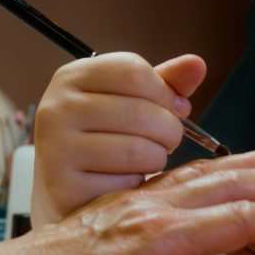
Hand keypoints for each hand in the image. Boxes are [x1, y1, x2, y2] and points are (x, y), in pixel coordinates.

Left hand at [0, 147, 254, 254]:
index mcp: (154, 240)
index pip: (233, 223)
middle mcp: (151, 211)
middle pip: (228, 186)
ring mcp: (141, 202)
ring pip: (208, 173)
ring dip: (252, 162)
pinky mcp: (132, 201)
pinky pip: (183, 177)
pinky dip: (217, 166)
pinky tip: (233, 165)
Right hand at [32, 52, 206, 224]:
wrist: (63, 189)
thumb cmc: (102, 138)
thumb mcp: (130, 101)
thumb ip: (164, 83)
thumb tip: (197, 64)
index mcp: (72, 77)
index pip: (133, 70)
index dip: (164, 92)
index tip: (171, 107)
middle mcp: (57, 107)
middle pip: (141, 111)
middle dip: (169, 130)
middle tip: (166, 140)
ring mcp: (56, 148)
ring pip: (138, 150)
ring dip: (157, 159)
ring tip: (148, 159)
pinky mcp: (65, 188)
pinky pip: (125, 184)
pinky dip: (136, 186)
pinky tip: (124, 182)